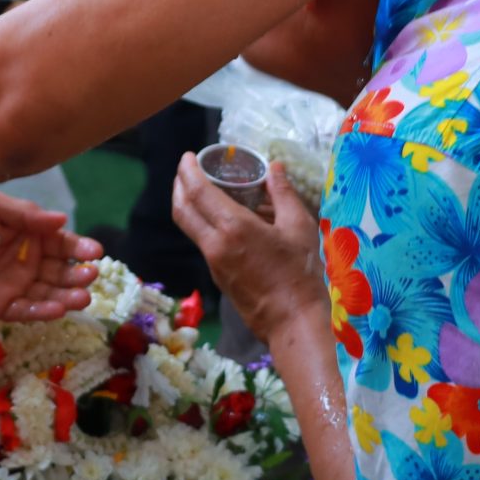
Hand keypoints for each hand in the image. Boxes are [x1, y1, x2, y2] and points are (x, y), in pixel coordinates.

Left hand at [0, 190, 101, 320]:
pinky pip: (26, 310)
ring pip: (48, 293)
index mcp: (28, 236)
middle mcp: (27, 262)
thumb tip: (62, 220)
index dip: (78, 247)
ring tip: (82, 297)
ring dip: (66, 296)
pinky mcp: (0, 307)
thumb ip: (26, 215)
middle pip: (60, 271)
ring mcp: (15, 286)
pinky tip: (58, 309)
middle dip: (77, 274)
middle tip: (90, 275)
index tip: (95, 251)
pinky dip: (43, 311)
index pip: (60, 243)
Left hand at [171, 153, 324, 342]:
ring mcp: (213, 263)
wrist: (293, 322)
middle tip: (186, 170)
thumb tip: (275, 167)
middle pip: (182, 210)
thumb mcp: (299, 227)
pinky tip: (219, 218)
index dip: (188, 171)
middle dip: (178, 185)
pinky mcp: (217, 276)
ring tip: (198, 189)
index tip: (187, 157)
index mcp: (234, 228)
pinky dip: (202, 223)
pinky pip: (203, 242)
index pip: (199, 192)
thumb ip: (283, 194)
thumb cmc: (300, 274)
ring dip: (187, 205)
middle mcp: (215, 244)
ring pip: (189, 227)